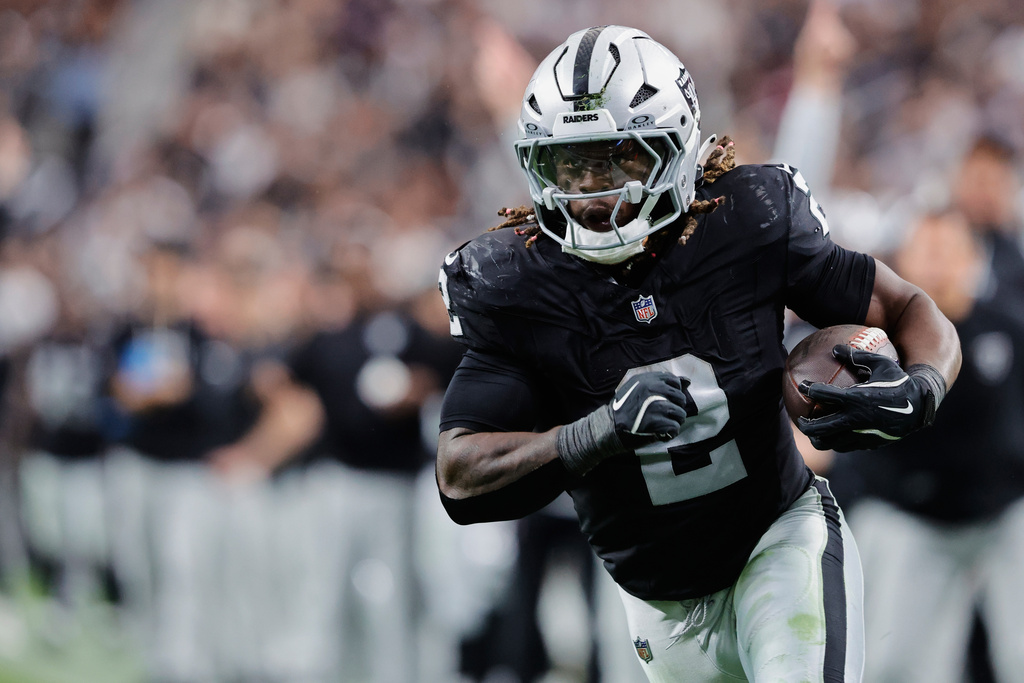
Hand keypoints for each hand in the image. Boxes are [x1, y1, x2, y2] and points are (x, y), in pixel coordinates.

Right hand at [611, 372, 688, 446]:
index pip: (674, 381)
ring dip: (674, 421)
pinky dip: (670, 433)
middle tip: (664, 415)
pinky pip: (675, 428)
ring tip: (663, 425)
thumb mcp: (638, 388)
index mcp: (648, 380)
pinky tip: (661, 433)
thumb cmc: (623, 407)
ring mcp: (657, 407)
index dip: (674, 392)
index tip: (666, 399)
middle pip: (680, 398)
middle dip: (676, 408)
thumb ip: (661, 382)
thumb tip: (688, 381)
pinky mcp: (658, 423)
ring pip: (680, 414)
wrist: (608, 426)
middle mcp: (654, 390)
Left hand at [796, 345, 936, 451]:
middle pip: (820, 427)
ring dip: (819, 438)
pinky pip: (846, 446)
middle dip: (805, 424)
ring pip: (830, 443)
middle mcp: (856, 419)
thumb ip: (857, 356)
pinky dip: (836, 443)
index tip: (803, 385)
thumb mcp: (881, 364)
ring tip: (814, 433)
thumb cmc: (899, 382)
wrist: (920, 407)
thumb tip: (835, 348)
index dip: (809, 389)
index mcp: (857, 398)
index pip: (824, 394)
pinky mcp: (868, 443)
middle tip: (800, 419)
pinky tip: (834, 436)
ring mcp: (861, 434)